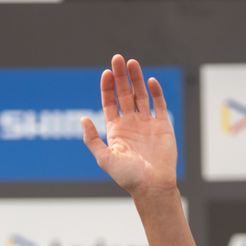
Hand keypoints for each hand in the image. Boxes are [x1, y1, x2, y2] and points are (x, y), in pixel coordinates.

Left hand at [81, 55, 177, 197]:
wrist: (152, 186)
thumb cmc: (127, 176)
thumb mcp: (104, 158)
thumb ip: (93, 139)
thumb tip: (82, 119)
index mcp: (116, 130)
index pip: (110, 102)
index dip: (108, 87)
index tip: (107, 73)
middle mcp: (131, 124)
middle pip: (125, 94)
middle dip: (121, 77)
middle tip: (118, 59)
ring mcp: (147, 123)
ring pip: (141, 95)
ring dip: (137, 79)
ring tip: (132, 63)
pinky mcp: (163, 126)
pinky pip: (159, 105)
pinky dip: (155, 92)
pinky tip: (150, 81)